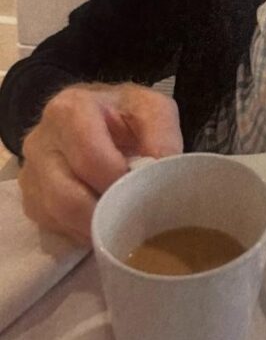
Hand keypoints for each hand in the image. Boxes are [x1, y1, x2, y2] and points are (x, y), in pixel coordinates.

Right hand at [18, 82, 182, 244]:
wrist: (97, 115)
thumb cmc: (125, 114)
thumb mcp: (151, 109)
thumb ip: (161, 135)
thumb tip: (161, 172)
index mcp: (70, 110)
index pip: (90, 158)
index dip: (117, 181)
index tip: (140, 190)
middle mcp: (40, 140)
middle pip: (66, 195)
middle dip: (105, 211)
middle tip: (133, 214)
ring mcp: (30, 171)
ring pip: (56, 215)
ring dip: (92, 226)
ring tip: (119, 220)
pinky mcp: (29, 196)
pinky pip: (50, 225)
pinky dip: (79, 230)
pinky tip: (100, 220)